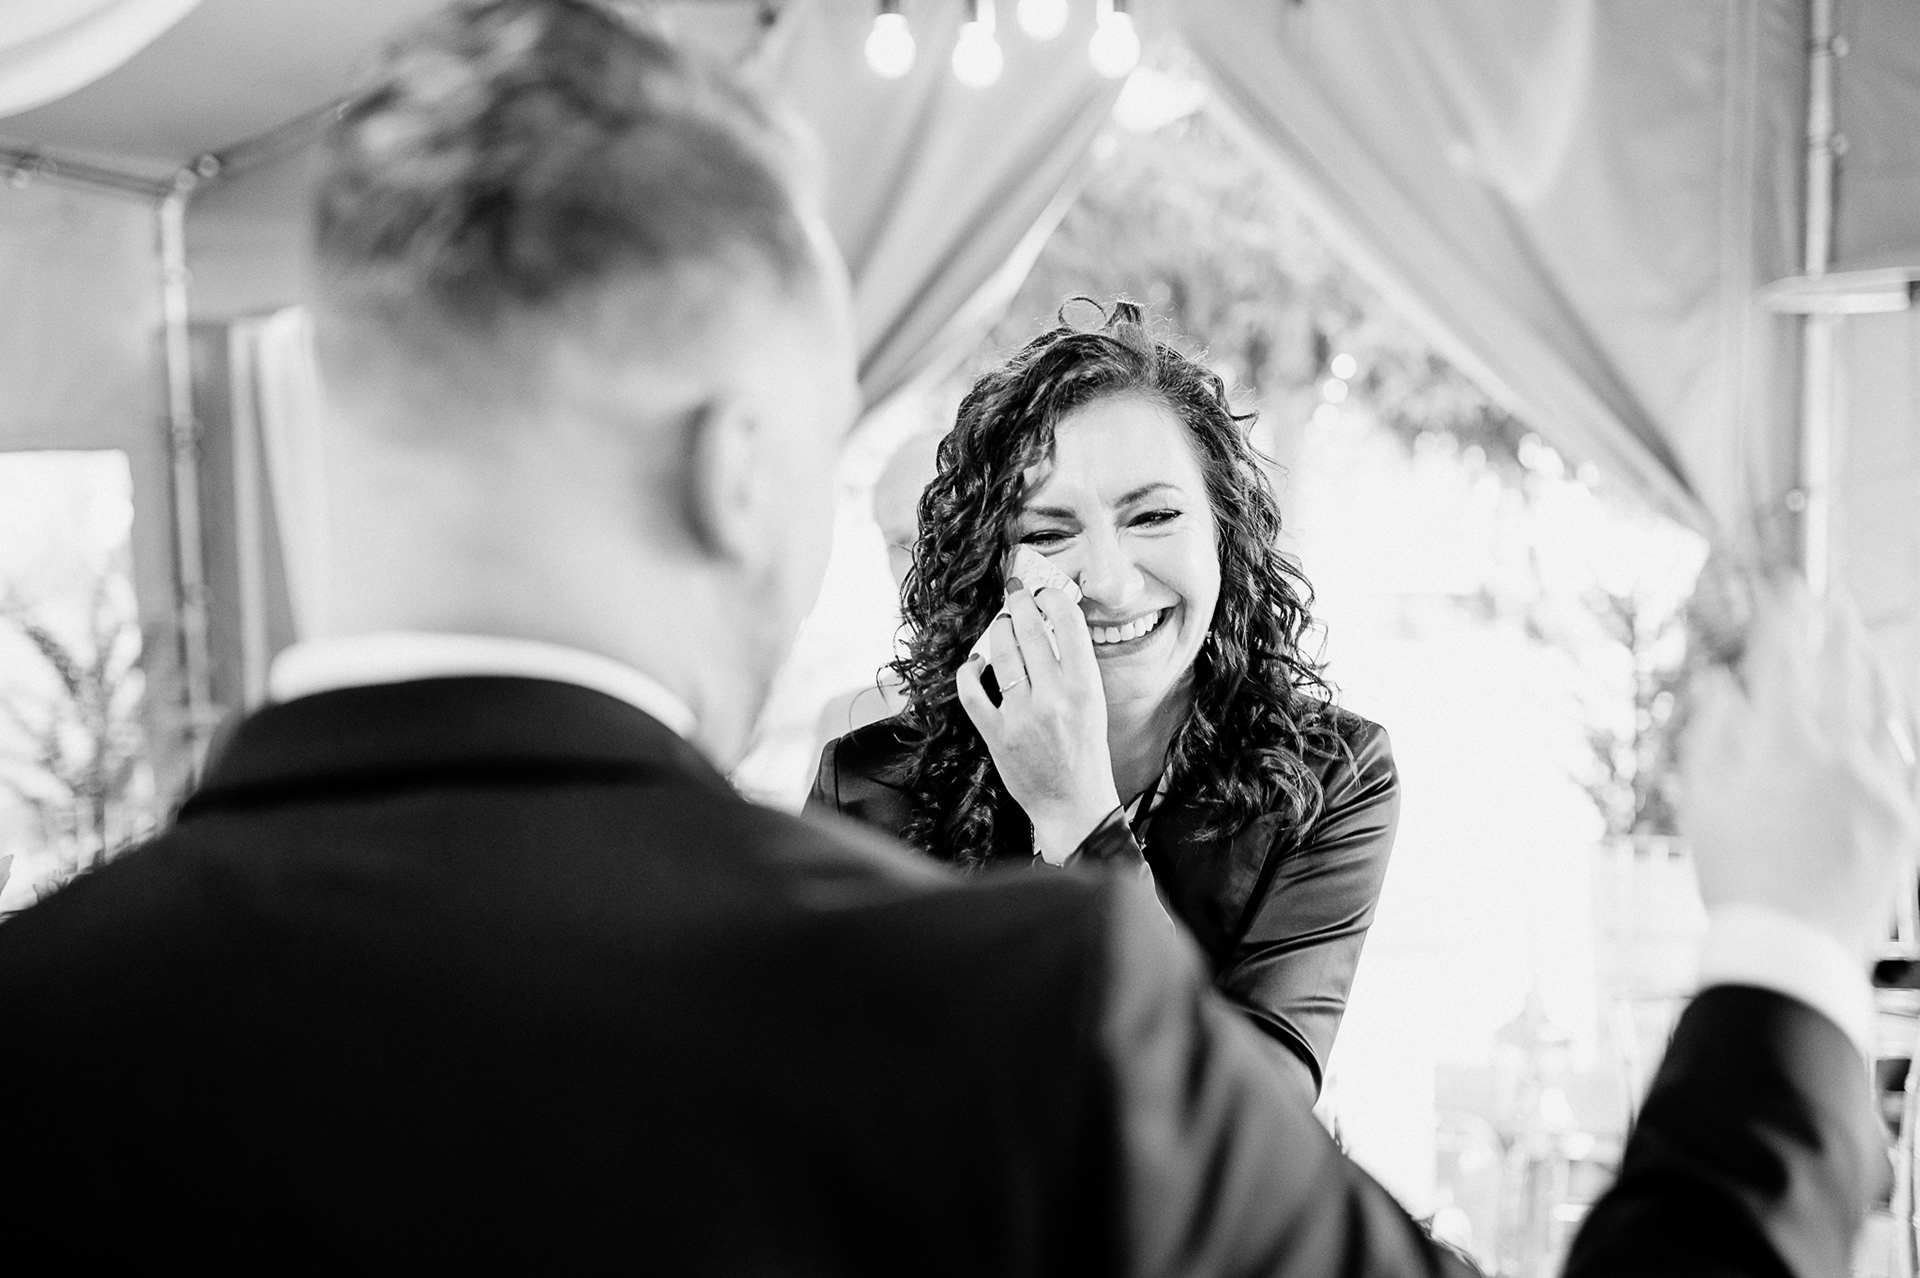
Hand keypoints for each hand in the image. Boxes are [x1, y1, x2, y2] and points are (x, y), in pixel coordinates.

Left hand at [955, 582, 1120, 862]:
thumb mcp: (1093, 704)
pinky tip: (975, 662)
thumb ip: (1074, 667)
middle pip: (1030, 631)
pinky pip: (972, 692)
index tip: (1044, 591)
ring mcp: (1022, 716)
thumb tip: (1050, 624)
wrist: (1073, 802)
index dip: (1052, 598)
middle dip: (1020, 604)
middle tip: (1015, 592)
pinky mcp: (997, 734)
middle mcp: (1054, 698)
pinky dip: (970, 671)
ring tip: (1001, 623)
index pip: (1067, 624)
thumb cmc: (1085, 752)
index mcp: (1085, 688)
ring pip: (1002, 653)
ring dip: (998, 630)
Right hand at [1681, 578, 1919, 964]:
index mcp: (1780, 747)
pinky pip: (1895, 751)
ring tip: (1859, 637)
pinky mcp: (1902, 814)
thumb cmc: (1733, 873)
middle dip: (1834, 626)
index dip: (1785, 618)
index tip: (1785, 587)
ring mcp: (1876, 783)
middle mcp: (1836, 755)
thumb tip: (1721, 683)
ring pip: (1880, 706)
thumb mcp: (1701, 800)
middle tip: (1831, 595)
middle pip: (1840, 671)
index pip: (1785, 661)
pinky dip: (1883, 719)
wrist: (1792, 944)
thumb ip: (1713, 733)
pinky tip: (1879, 706)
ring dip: (1868, 663)